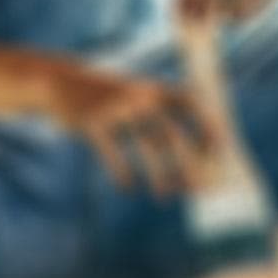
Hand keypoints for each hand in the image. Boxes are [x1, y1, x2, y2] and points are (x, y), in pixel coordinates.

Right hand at [46, 64, 219, 196]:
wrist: (58, 82)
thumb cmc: (106, 98)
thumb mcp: (134, 99)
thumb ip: (159, 121)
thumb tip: (189, 162)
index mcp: (152, 87)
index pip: (190, 103)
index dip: (207, 125)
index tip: (220, 151)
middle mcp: (137, 95)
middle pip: (171, 133)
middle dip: (188, 162)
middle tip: (198, 188)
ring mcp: (114, 108)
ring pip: (144, 146)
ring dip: (159, 174)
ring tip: (164, 195)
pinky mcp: (91, 123)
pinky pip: (111, 153)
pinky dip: (121, 173)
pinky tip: (127, 186)